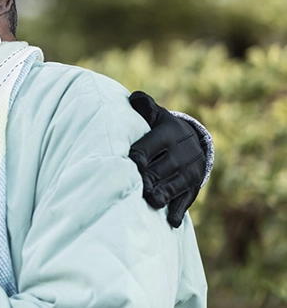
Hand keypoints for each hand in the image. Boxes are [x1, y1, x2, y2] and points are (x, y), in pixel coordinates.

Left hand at [128, 91, 206, 227]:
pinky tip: (170, 222)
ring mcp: (190, 173)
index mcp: (168, 135)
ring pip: (174, 187)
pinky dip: (178, 211)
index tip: (124, 166)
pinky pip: (186, 201)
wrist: (193, 142)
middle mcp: (182, 154)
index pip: (148, 149)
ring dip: (162, 195)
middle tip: (134, 187)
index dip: (135, 159)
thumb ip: (144, 106)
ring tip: (150, 201)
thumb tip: (134, 97)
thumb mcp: (155, 115)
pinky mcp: (194, 188)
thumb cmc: (160, 128)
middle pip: (161, 170)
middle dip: (148, 179)